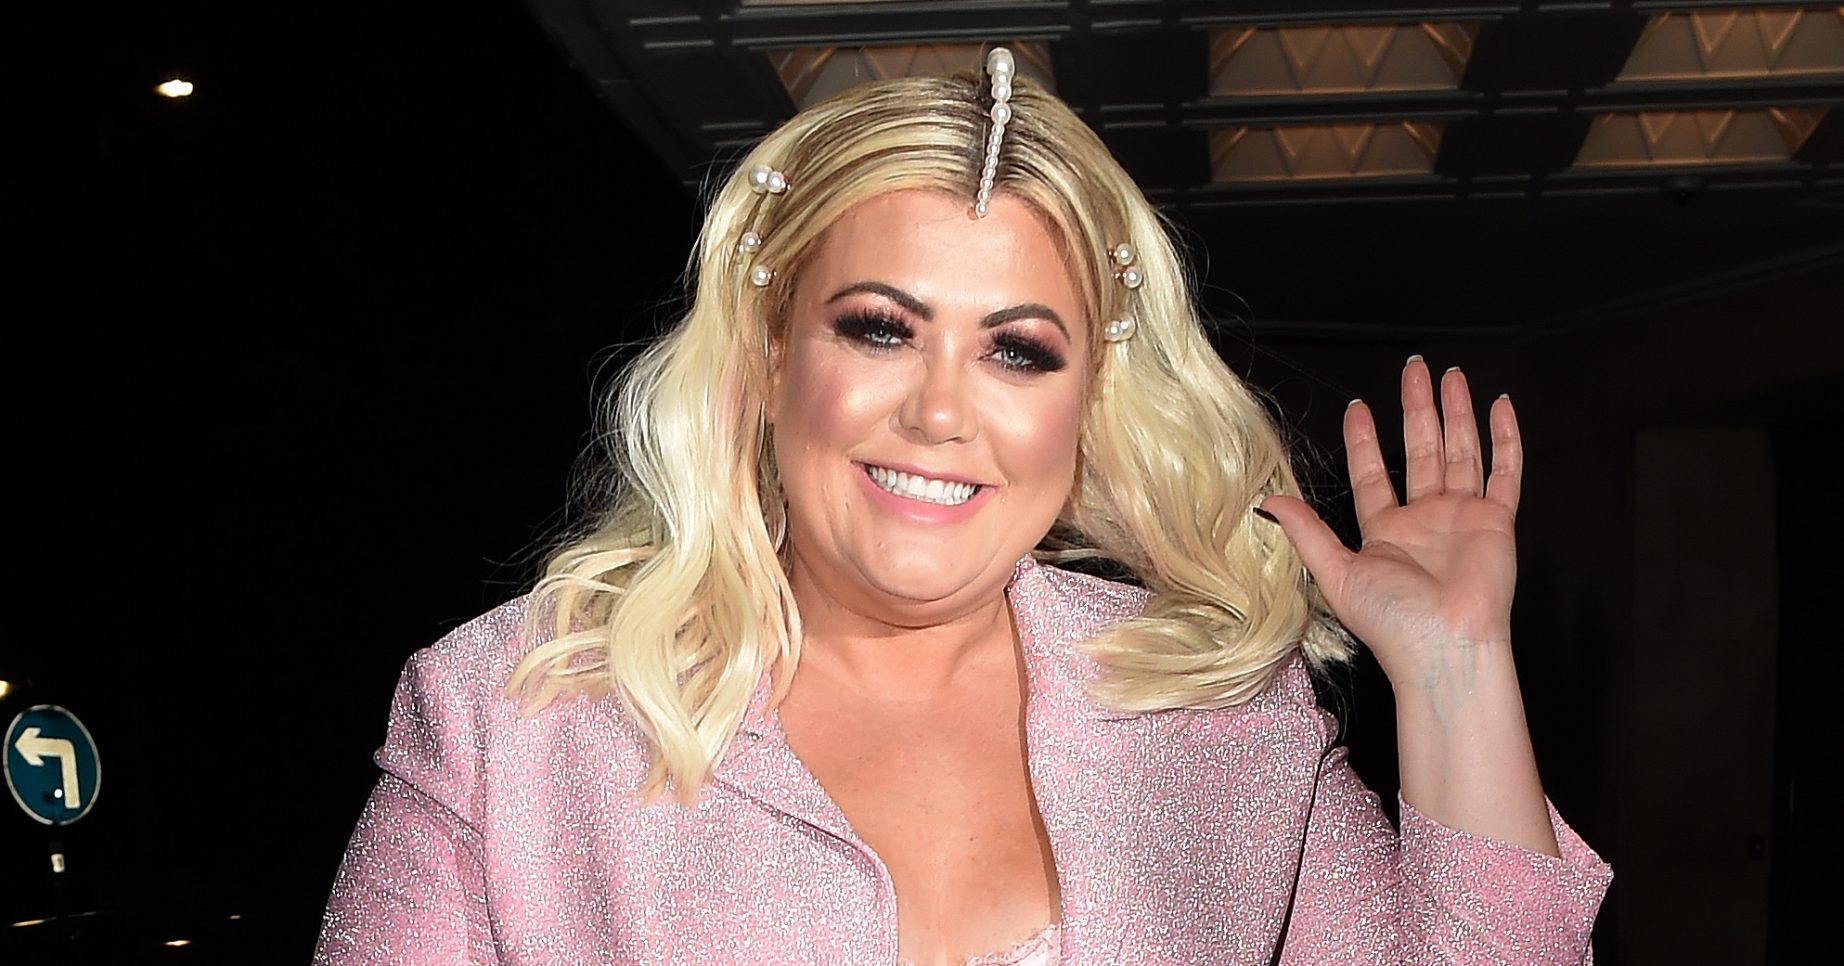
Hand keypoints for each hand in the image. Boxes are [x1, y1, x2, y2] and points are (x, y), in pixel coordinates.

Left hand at [1260, 357, 1521, 691]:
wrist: (1445, 648)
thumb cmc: (1393, 623)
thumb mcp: (1336, 573)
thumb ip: (1306, 532)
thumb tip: (1270, 501)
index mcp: (1385, 531)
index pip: (1373, 473)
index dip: (1365, 440)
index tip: (1359, 407)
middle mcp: (1424, 519)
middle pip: (1420, 449)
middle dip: (1416, 408)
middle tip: (1414, 369)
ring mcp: (1462, 517)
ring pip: (1460, 451)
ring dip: (1455, 412)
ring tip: (1450, 375)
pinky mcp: (1496, 522)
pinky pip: (1505, 472)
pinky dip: (1506, 439)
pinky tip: (1500, 407)